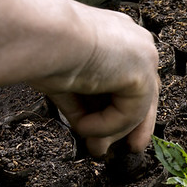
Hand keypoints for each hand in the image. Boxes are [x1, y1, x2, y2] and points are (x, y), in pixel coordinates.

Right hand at [29, 7, 159, 156]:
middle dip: (129, 127)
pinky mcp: (142, 74)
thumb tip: (88, 131)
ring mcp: (143, 56)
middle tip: (116, 151)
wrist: (41, 35)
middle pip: (144, 93)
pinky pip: (130, 113)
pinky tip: (83, 126)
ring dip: (112, 132)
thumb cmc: (42, 50)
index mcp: (116, 36)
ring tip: (91, 147)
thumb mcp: (66, 81)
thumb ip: (83, 102)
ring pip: (137, 107)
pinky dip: (106, 126)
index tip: (108, 133)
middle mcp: (135, 42)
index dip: (120, 108)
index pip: (128, 78)